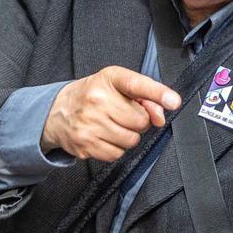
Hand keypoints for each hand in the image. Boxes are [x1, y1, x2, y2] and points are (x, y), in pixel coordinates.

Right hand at [41, 66, 180, 160]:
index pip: (137, 85)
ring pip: (131, 140)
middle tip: (124, 115)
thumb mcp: (118, 85)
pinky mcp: (85, 145)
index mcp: (109, 78)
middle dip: (139, 121)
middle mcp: (97, 99)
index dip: (158, 93)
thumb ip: (145, 96)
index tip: (174, 101)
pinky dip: (116, 148)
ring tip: (114, 125)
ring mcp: (89, 124)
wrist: (58, 111)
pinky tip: (105, 136)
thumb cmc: (94, 95)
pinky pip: (117, 154)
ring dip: (128, 136)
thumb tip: (160, 118)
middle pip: (140, 121)